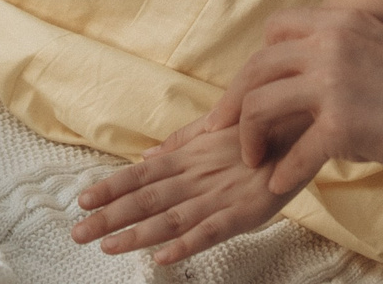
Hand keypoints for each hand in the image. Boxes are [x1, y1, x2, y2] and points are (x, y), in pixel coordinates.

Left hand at [71, 114, 295, 264]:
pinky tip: (162, 257)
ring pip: (170, 218)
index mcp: (191, 158)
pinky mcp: (245, 213)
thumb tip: (147, 156)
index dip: (111, 187)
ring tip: (105, 245)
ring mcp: (220, 196)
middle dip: (109, 216)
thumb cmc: (261, 128)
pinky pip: (210, 232)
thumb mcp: (217, 128)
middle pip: (147, 199)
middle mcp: (198, 177)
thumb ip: (182, 143)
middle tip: (77, 231)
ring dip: (135, 234)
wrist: (306, 125)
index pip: (142, 176)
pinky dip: (186, 244)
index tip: (83, 199)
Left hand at [229, 7, 382, 197]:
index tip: (253, 92)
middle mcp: (333, 43)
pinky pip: (294, 150)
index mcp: (344, 21)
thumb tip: (313, 83)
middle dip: (233, 101)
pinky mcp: (345, 123)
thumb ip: (345, 55)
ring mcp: (336, 82)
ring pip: (261, 103)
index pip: (277, 28)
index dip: (260, 62)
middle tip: (221, 129)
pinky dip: (282, 171)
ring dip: (248, 136)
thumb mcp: (381, 50)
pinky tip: (280, 184)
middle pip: (257, 66)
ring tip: (253, 159)